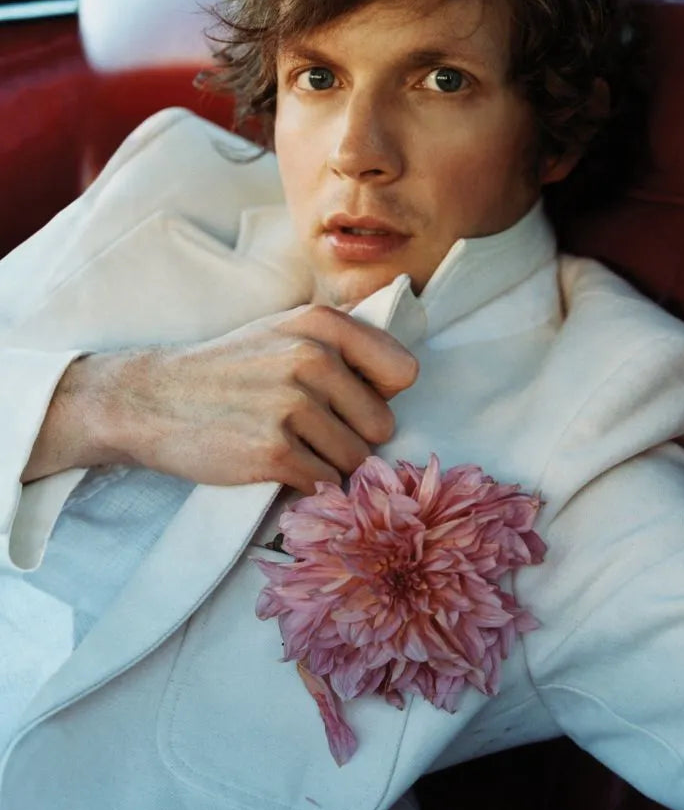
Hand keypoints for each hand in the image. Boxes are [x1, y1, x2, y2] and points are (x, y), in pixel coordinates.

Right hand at [24, 304, 418, 490]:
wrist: (151, 401)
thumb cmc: (231, 369)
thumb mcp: (285, 330)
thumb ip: (345, 343)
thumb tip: (406, 373)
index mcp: (322, 325)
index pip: (404, 372)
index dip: (382, 395)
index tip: (351, 401)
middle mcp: (311, 358)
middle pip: (383, 426)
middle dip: (354, 437)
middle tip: (311, 430)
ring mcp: (291, 405)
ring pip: (357, 460)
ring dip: (329, 464)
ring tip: (289, 444)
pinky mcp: (273, 452)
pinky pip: (326, 483)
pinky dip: (306, 483)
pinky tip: (276, 464)